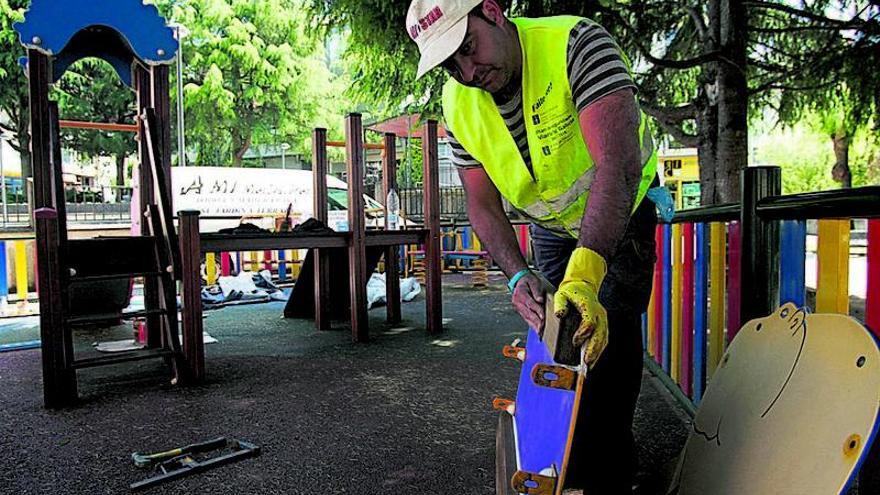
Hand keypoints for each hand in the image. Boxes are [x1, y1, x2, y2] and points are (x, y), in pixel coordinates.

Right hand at [511, 272, 544, 330]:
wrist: (519, 280)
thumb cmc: (528, 281)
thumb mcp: (533, 281)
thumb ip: (536, 290)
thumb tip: (540, 300)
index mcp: (521, 294)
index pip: (530, 304)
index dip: (537, 311)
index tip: (543, 317)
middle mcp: (517, 302)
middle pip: (528, 313)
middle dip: (536, 322)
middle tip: (542, 329)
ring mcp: (518, 308)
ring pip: (527, 318)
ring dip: (534, 326)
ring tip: (540, 332)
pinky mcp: (520, 311)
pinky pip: (526, 319)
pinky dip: (532, 325)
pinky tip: (537, 330)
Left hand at [553, 248, 608, 366]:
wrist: (582, 286)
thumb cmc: (571, 291)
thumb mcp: (561, 294)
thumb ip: (559, 304)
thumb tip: (560, 314)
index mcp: (589, 305)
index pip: (589, 322)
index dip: (583, 333)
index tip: (575, 342)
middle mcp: (599, 313)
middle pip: (599, 334)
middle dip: (593, 349)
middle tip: (586, 362)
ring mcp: (602, 320)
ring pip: (603, 338)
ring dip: (597, 352)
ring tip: (589, 366)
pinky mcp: (602, 325)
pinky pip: (603, 339)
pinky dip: (598, 350)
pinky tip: (592, 359)